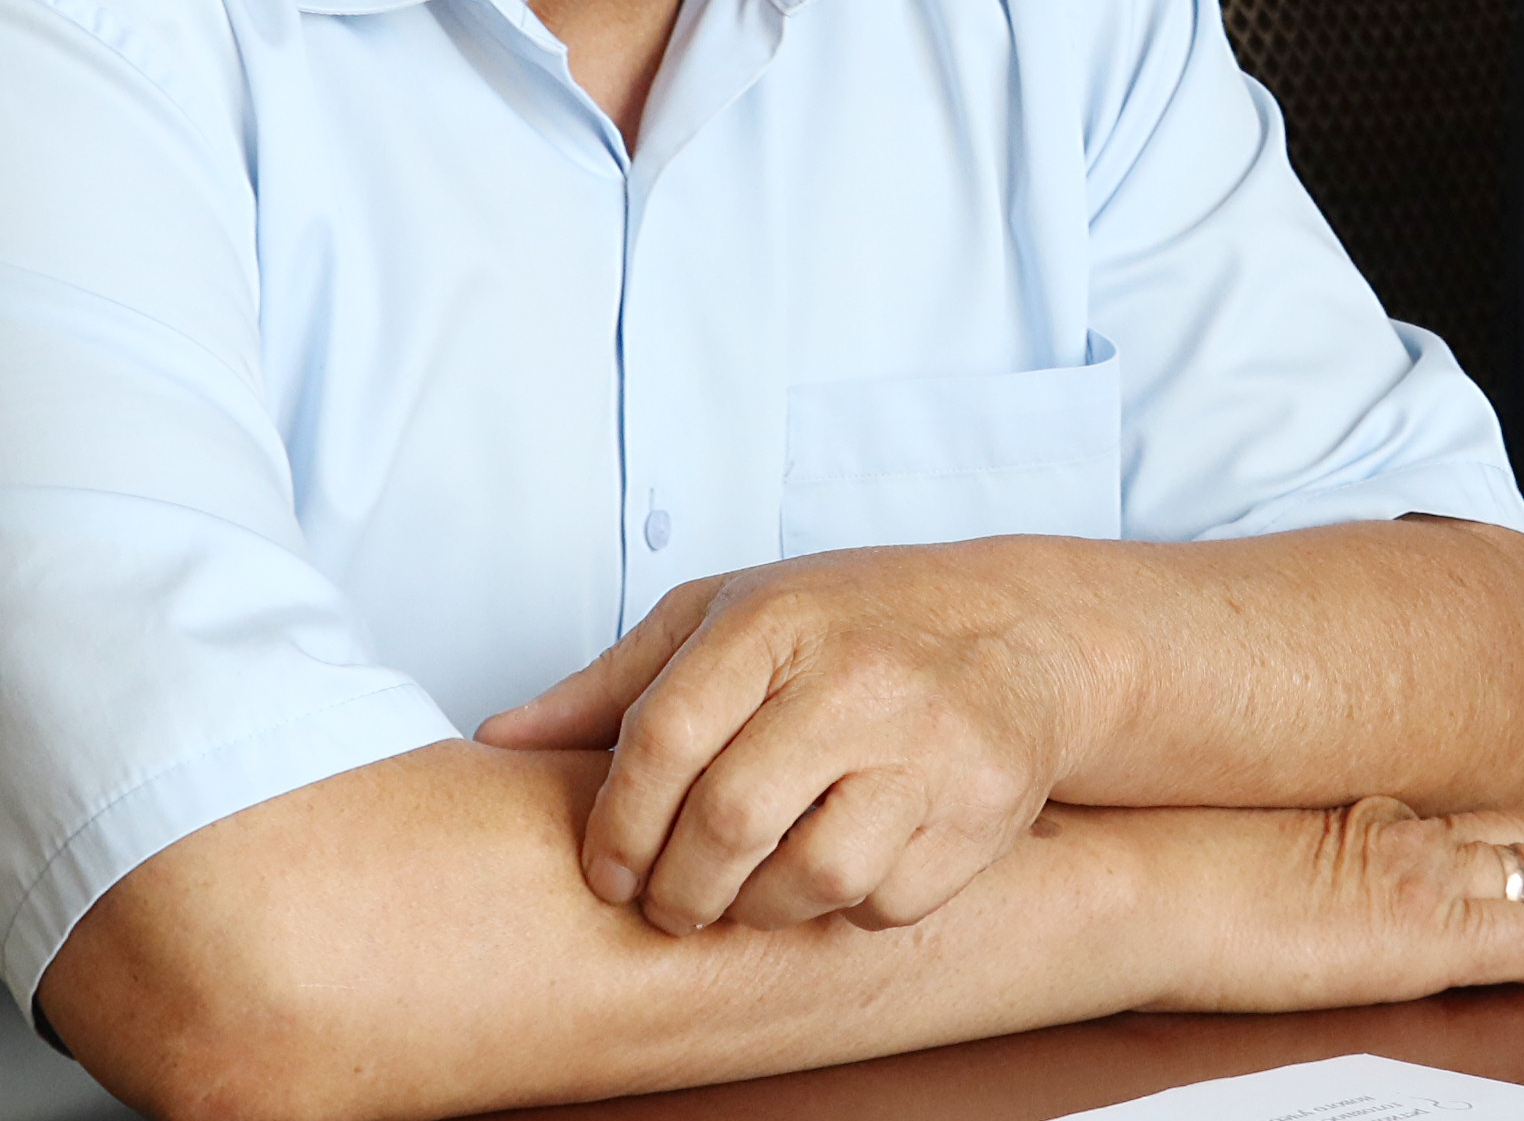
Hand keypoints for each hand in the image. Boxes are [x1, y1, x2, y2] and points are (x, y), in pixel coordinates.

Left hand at [480, 544, 1085, 935]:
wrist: (1024, 630)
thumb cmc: (859, 620)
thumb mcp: (730, 615)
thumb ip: (616, 683)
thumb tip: (500, 738)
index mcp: (777, 620)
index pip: (663, 741)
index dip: (617, 828)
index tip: (607, 871)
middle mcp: (857, 677)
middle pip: (729, 822)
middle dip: (679, 890)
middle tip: (671, 904)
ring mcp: (928, 744)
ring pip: (811, 879)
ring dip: (761, 908)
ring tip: (753, 887)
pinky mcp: (981, 807)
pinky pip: (887, 901)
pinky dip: (851, 907)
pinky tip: (844, 864)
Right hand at [1131, 799, 1523, 1012]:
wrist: (1127, 873)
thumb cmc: (1149, 860)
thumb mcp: (1230, 847)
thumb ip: (1281, 855)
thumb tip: (1282, 878)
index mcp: (1361, 815)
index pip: (1476, 820)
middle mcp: (1401, 834)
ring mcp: (1412, 879)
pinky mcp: (1413, 931)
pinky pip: (1514, 935)